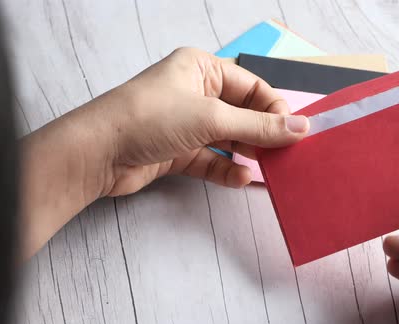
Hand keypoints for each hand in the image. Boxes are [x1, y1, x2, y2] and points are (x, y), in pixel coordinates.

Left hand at [94, 47, 308, 195]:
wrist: (97, 153)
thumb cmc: (150, 118)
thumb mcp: (211, 117)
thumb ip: (258, 126)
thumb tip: (301, 128)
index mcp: (201, 69)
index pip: (251, 86)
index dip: (274, 108)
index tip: (295, 132)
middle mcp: (194, 93)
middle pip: (241, 113)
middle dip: (262, 134)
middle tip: (286, 155)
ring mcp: (184, 124)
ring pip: (226, 139)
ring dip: (246, 154)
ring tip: (269, 169)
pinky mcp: (176, 151)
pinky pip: (210, 160)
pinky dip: (225, 169)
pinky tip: (240, 178)